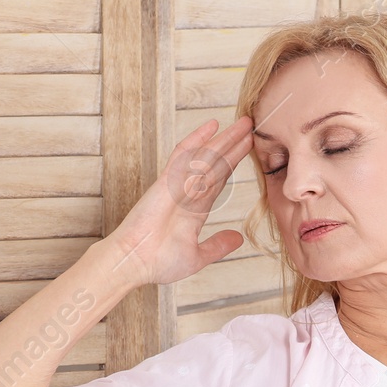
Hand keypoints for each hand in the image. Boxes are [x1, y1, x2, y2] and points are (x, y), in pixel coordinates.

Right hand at [102, 116, 254, 286]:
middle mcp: (188, 193)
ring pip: (206, 156)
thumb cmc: (158, 262)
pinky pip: (184, 156)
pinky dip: (198, 140)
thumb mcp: (198, 256)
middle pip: (216, 164)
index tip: (248, 151)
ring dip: (225, 139)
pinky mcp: (167, 181)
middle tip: (252, 127)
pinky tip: (213, 126)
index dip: (233, 164)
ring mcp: (178, 185)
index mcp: (195, 210)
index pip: (218, 180)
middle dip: (234, 146)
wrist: (135, 263)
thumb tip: (238, 238)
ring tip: (245, 123)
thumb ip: (217, 246)